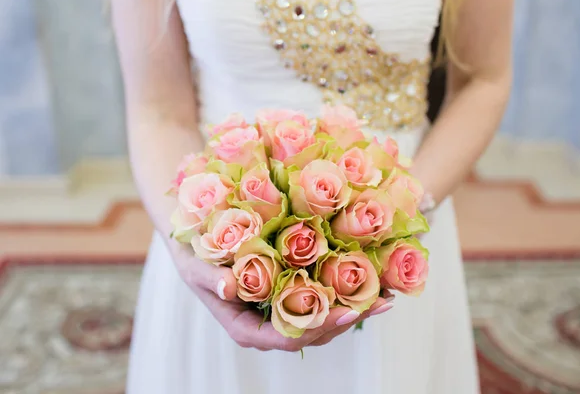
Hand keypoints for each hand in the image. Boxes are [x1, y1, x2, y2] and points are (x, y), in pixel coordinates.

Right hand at [170, 243, 392, 351]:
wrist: (195, 243)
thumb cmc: (194, 257)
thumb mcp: (195, 267)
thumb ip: (210, 279)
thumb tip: (227, 287)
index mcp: (246, 328)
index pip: (287, 336)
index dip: (319, 328)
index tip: (348, 313)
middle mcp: (267, 325)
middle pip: (313, 332)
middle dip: (348, 319)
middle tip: (382, 303)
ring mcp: (280, 311)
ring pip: (321, 319)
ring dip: (353, 308)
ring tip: (385, 295)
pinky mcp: (289, 294)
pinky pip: (318, 299)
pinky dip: (342, 292)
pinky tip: (368, 281)